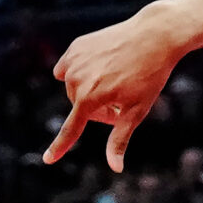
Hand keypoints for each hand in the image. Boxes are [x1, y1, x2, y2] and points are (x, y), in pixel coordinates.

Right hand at [47, 9, 185, 171]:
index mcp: (91, 98)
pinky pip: (69, 67)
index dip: (59, 147)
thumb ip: (120, 138)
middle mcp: (77, 79)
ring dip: (88, 90)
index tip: (48, 159)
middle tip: (121, 100)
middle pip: (79, 107)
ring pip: (74, 88)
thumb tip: (115, 167)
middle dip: (97, 108)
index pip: (72, 129)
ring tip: (113, 80)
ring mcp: (75, 60)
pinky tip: (100, 66)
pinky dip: (81, 71)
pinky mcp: (77, 46)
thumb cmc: (149, 75)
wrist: (154, 35)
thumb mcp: (137, 109)